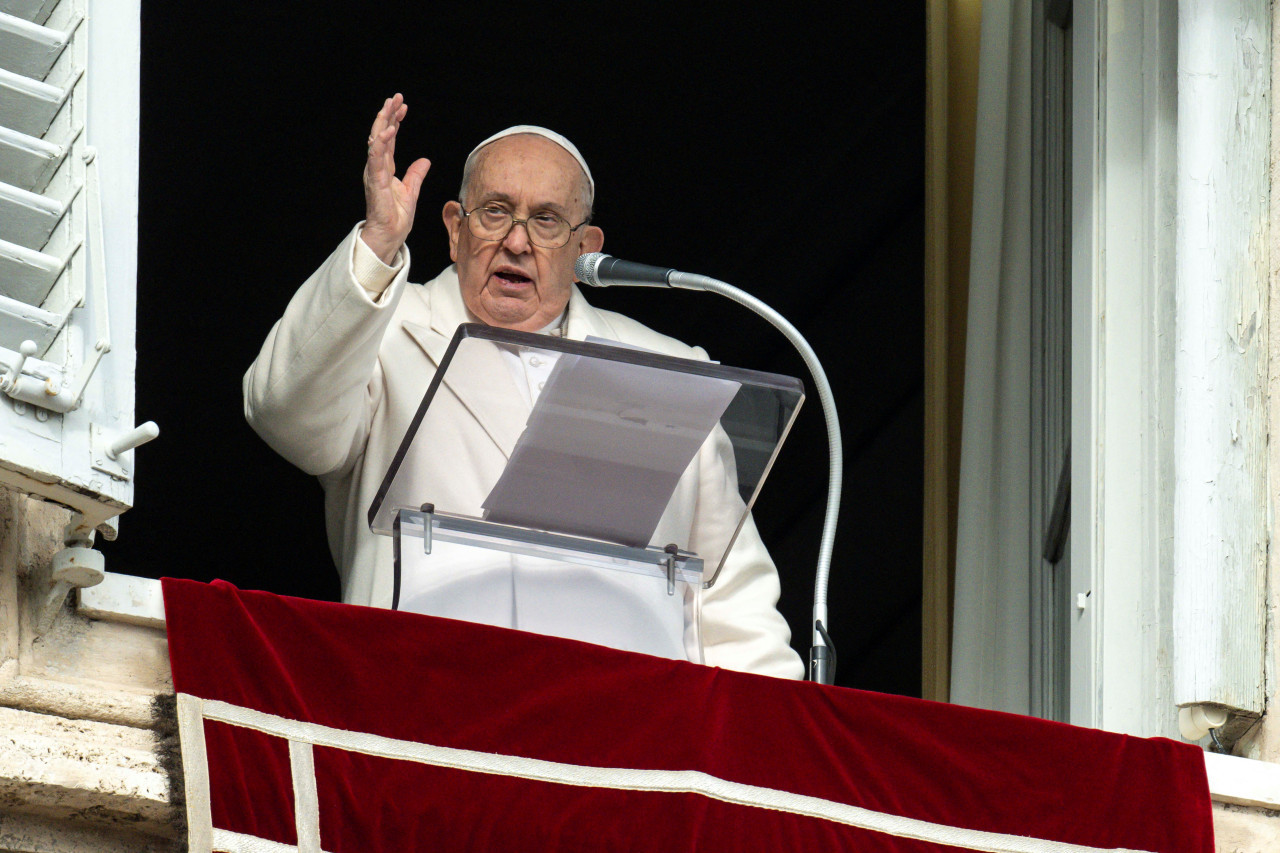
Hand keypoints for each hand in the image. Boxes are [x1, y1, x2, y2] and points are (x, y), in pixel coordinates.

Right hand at [361, 94, 430, 264]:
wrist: (389, 236)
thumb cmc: (396, 218)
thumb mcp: (411, 192)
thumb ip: (416, 175)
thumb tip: (425, 161)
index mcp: (385, 168)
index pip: (389, 139)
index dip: (395, 121)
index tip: (403, 105)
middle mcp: (377, 167)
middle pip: (381, 134)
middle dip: (388, 114)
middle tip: (395, 96)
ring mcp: (375, 173)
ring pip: (376, 141)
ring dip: (383, 122)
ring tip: (389, 105)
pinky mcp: (375, 181)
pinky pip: (377, 158)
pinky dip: (381, 143)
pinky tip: (387, 130)